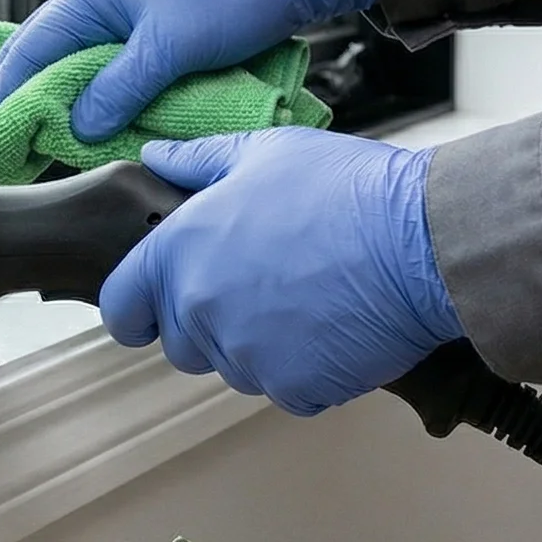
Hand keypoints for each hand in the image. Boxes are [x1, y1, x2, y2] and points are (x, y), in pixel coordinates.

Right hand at [0, 0, 375, 141]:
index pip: (26, 55)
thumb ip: (121, 87)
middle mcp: (99, 12)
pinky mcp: (151, 48)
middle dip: (2, 104)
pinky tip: (72, 135)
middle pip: (36, 65)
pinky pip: (103, 84)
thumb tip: (74, 128)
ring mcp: (124, 29)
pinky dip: (82, 109)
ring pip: (69, 77)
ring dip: (40, 110)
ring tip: (9, 148)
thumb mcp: (171, 44)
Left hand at [98, 128, 461, 416]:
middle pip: (180, 344)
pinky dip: (306, 369)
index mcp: (181, 252)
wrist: (420, 241)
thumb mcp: (264, 152)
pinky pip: (286, 389)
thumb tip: (155, 157)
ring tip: (306, 298)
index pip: (122, 307)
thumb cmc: (345, 190)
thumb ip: (197, 160)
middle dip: (208, 323)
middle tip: (261, 286)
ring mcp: (246, 356)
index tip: (153, 307)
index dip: (136, 308)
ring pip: (234, 367)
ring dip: (259, 345)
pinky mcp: (294, 389)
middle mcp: (201, 310)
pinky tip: (334, 327)